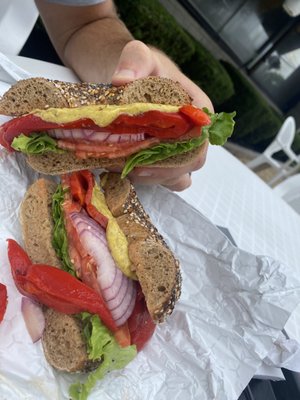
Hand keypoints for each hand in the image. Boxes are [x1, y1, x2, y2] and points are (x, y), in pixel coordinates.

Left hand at [111, 40, 212, 190]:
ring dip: (155, 178)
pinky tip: (129, 171)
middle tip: (132, 167)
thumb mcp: (139, 56)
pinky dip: (152, 180)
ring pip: (179, 176)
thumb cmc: (142, 67)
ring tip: (127, 169)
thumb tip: (122, 81)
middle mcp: (196, 132)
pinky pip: (168, 179)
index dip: (177, 155)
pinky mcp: (168, 157)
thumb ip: (134, 61)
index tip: (146, 159)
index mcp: (199, 110)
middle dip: (162, 170)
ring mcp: (183, 147)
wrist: (131, 76)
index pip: (199, 142)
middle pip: (190, 164)